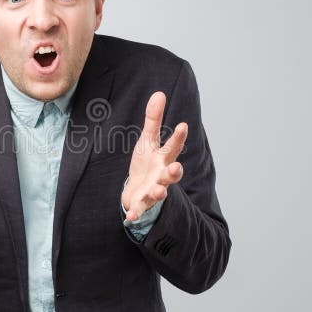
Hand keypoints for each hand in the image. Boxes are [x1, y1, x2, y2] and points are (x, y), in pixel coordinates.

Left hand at [121, 91, 187, 221]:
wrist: (139, 190)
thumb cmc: (147, 163)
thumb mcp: (148, 140)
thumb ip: (154, 119)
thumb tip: (159, 92)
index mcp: (163, 159)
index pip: (173, 147)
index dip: (178, 138)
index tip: (182, 125)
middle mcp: (161, 176)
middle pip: (171, 174)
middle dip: (174, 172)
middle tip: (177, 167)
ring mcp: (153, 191)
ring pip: (159, 193)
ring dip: (159, 192)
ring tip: (160, 191)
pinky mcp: (141, 204)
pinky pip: (139, 210)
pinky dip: (135, 214)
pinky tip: (129, 218)